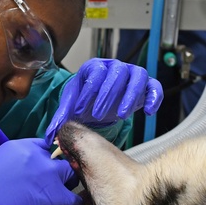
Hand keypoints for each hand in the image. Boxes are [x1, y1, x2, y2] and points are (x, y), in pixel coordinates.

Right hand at [0, 138, 81, 204]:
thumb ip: (14, 160)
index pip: (45, 146)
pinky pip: (73, 198)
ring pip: (71, 175)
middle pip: (60, 159)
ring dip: (66, 185)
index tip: (43, 169)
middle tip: (51, 184)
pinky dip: (73, 204)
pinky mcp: (52, 196)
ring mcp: (47, 175)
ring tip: (60, 196)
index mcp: (21, 146)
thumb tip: (23, 169)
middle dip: (58, 170)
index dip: (46, 159)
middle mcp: (37, 156)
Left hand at [45, 58, 162, 142]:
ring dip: (131, 96)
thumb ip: (61, 119)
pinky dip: (154, 97)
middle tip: (99, 116)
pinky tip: (147, 112)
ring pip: (138, 76)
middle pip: (118, 72)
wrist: (100, 101)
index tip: (80, 110)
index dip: (89, 91)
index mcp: (95, 66)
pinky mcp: (147, 85)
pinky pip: (155, 87)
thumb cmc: (86, 100)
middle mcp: (116, 66)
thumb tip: (50, 137)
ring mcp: (133, 74)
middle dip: (109, 94)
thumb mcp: (72, 106)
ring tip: (122, 115)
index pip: (96, 72)